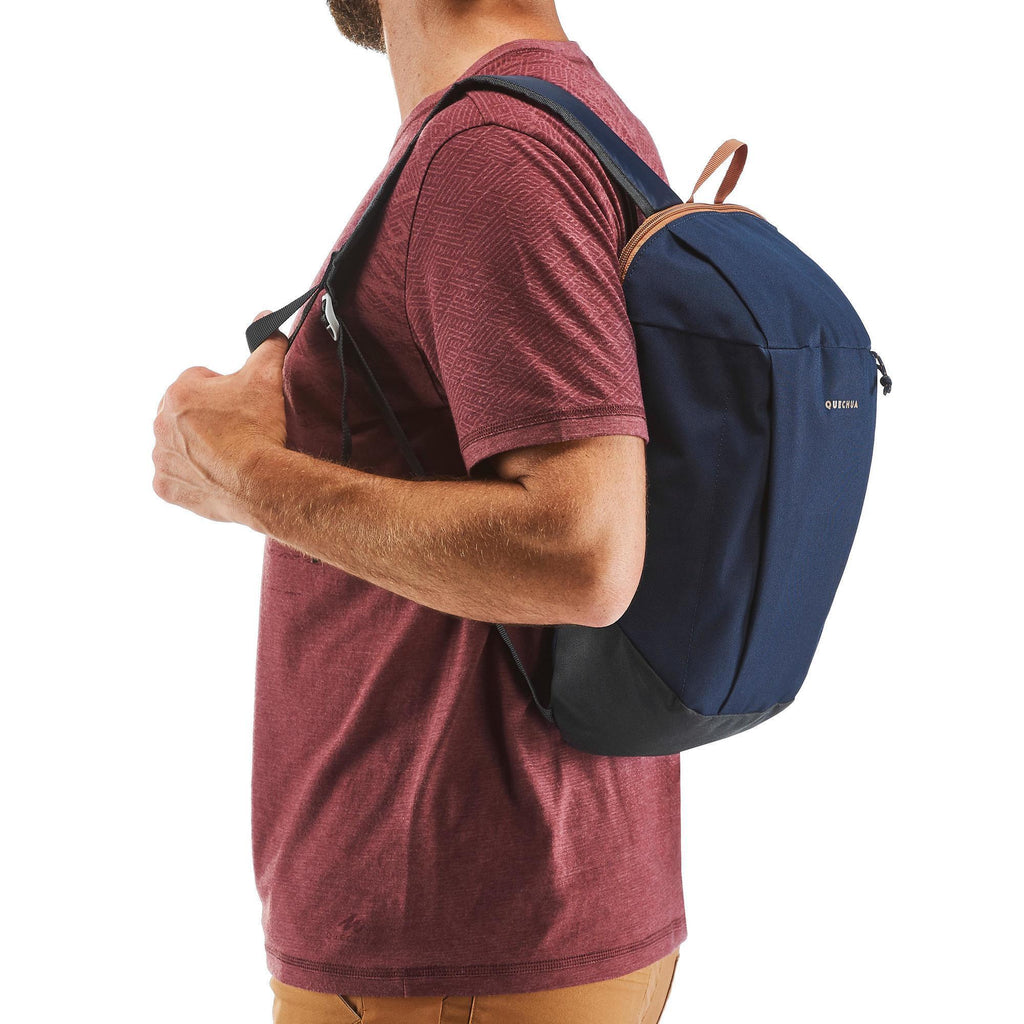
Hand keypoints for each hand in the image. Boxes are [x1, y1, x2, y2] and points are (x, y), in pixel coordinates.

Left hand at [152, 315, 288, 526]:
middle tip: (239, 432)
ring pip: (179, 446)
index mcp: (179, 392)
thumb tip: (266, 317)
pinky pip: (175, 478)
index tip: (243, 406)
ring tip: (229, 457)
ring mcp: (161, 457)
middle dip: (208, 420)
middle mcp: (160, 422)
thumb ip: (266, 344)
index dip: (226, 392)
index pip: (201, 382)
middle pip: (186, 415)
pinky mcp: (165, 486)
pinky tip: (216, 476)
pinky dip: (192, 477)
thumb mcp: (266, 377)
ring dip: (198, 448)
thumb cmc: (258, 428)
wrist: (258, 481)